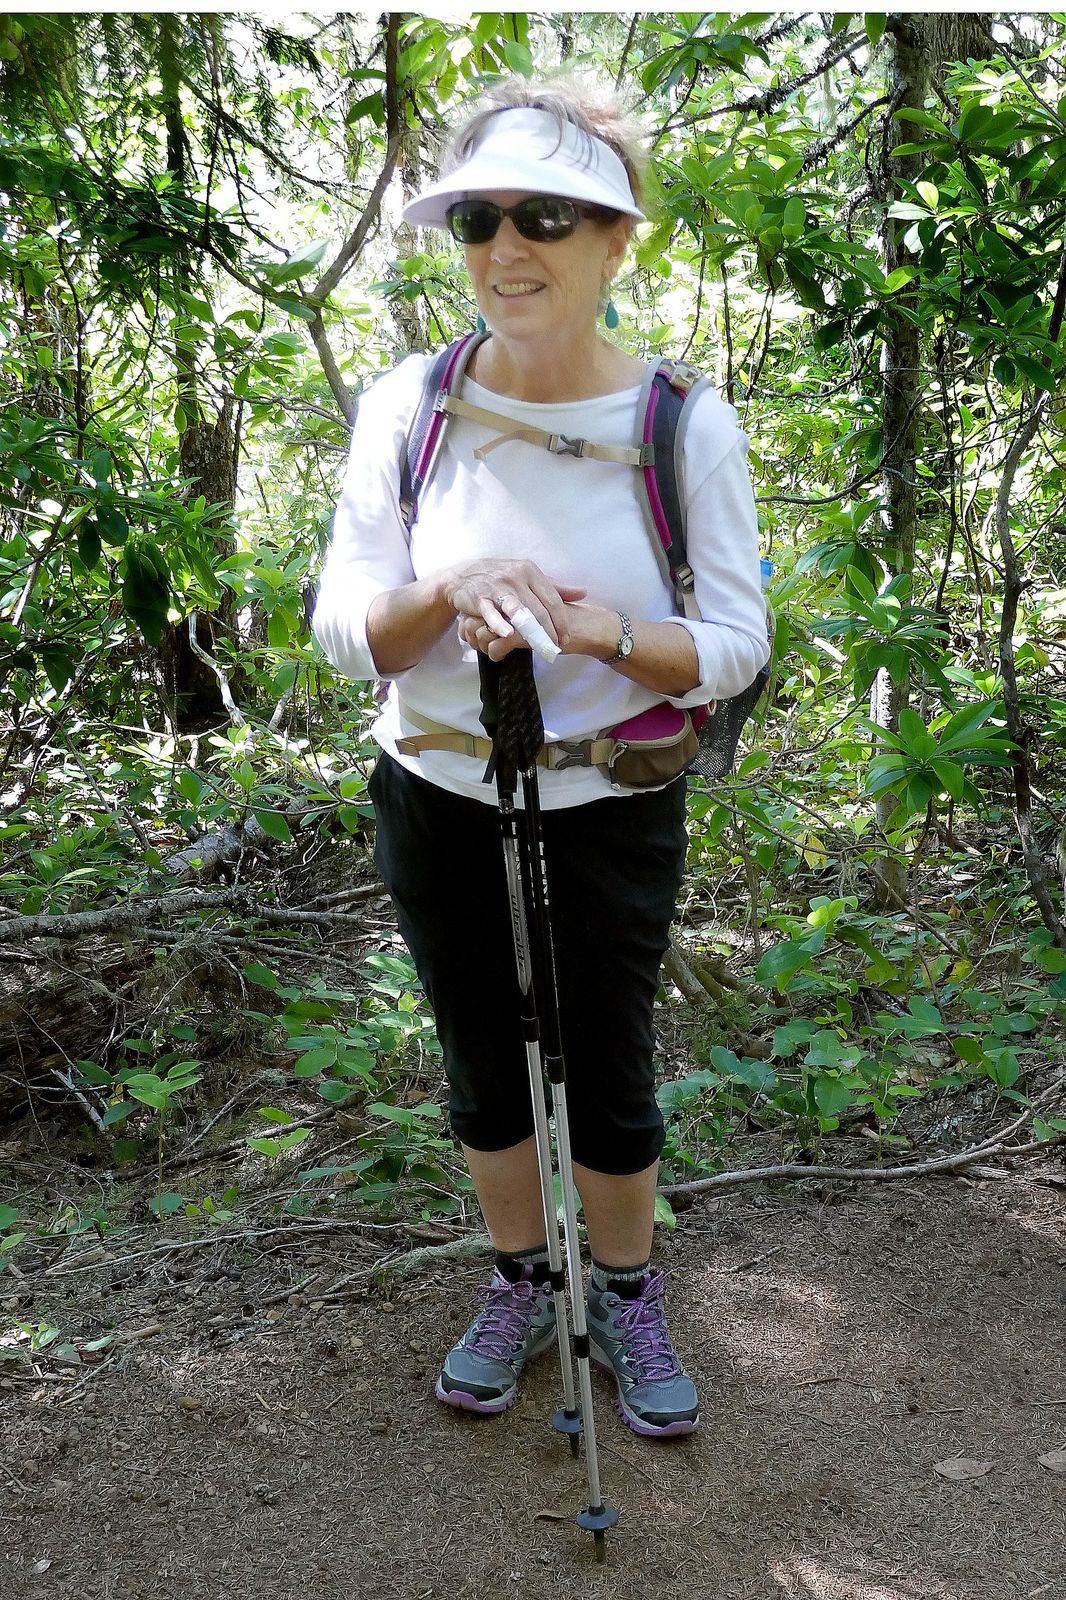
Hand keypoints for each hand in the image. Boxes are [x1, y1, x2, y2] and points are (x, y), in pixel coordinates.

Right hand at [444, 559, 585, 659]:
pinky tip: (509, 636)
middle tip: (554, 648)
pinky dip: (500, 624)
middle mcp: (516, 577)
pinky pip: (492, 612)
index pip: (551, 599)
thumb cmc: (502, 579)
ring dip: (530, 630)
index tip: (566, 638)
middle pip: (537, 608)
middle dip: (548, 631)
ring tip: (539, 646)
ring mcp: (497, 586)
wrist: (464, 576)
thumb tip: (582, 593)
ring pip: (518, 610)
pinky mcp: (480, 597)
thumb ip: (555, 587)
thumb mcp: (529, 578)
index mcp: (530, 572)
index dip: (560, 621)